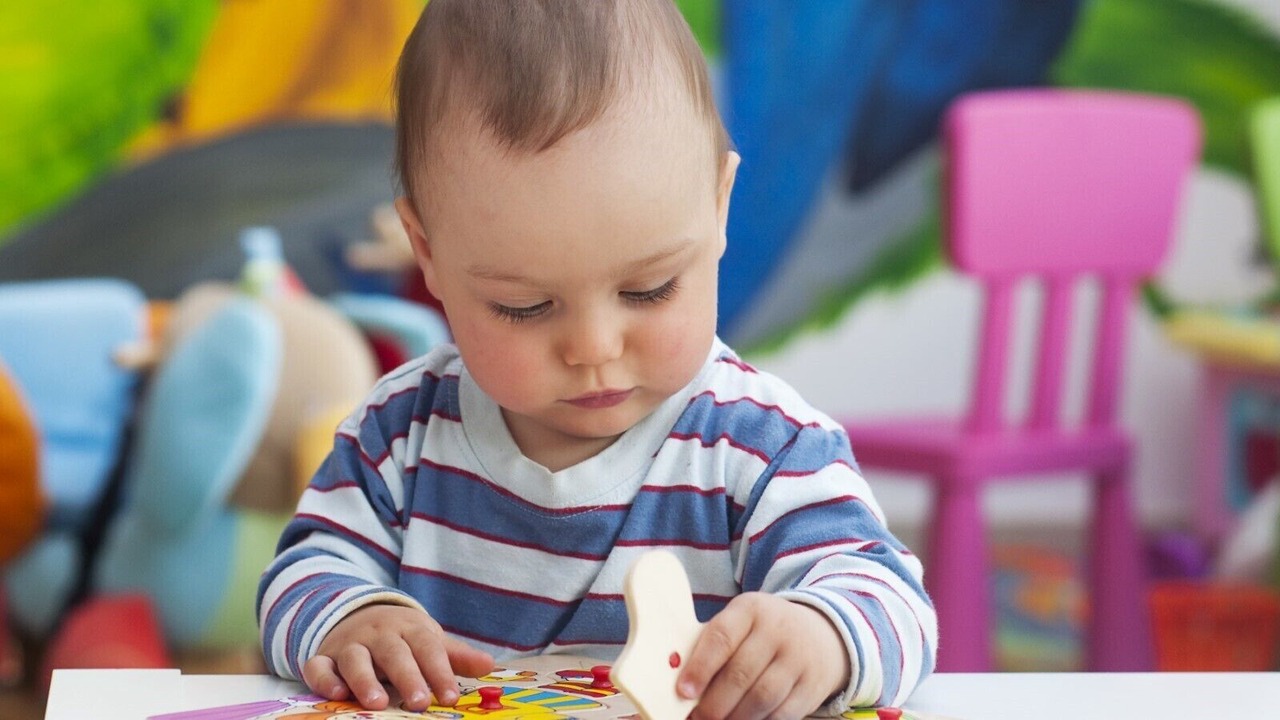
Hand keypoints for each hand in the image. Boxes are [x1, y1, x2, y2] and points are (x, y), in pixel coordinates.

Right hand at [302, 604, 493, 711]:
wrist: (359, 614)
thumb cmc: (402, 638)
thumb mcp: (429, 640)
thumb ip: (456, 656)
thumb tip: (489, 666)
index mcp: (410, 629)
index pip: (428, 649)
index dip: (440, 672)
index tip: (450, 697)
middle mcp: (379, 634)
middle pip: (394, 653)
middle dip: (407, 677)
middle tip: (419, 702)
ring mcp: (350, 644)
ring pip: (356, 659)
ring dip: (365, 680)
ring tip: (378, 703)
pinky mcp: (324, 657)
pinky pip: (319, 666)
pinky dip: (324, 679)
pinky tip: (337, 695)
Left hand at [677, 593, 849, 719]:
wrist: (819, 634)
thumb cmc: (763, 632)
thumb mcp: (741, 623)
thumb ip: (712, 647)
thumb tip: (683, 685)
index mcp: (751, 609)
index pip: (722, 637)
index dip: (700, 667)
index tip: (684, 691)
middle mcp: (778, 630)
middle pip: (741, 673)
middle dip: (714, 703)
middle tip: (697, 718)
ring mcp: (798, 658)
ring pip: (762, 697)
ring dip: (735, 717)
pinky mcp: (812, 686)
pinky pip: (782, 713)